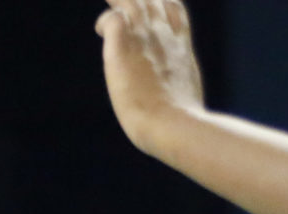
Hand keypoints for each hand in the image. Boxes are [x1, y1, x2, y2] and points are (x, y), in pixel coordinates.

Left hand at [97, 0, 207, 155]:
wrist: (173, 126)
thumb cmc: (181, 126)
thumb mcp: (186, 100)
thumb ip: (179, 93)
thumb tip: (184, 119)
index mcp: (180, 47)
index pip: (173, 8)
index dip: (160, 4)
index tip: (149, 11)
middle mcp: (163, 35)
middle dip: (137, 1)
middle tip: (122, 7)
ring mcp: (144, 38)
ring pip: (129, 1)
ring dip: (117, 2)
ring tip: (110, 11)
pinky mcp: (123, 47)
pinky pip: (112, 18)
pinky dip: (105, 21)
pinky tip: (101, 31)